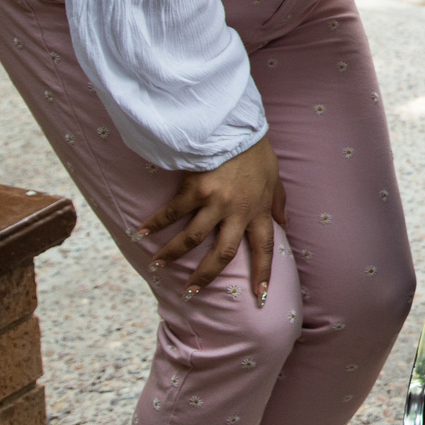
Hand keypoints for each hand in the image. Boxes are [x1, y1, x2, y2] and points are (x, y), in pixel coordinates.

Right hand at [135, 138, 286, 303]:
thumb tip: (284, 222)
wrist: (236, 127)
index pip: (265, 248)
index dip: (263, 273)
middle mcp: (238, 211)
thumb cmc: (256, 152)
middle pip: (223, 255)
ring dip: (173, 254)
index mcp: (259, 211)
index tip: (260, 298)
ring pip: (192, 239)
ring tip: (157, 264)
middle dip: (206, 276)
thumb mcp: (274, 178)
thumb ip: (277, 203)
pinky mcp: (194, 189)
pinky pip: (172, 213)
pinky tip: (140, 234)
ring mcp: (215, 202)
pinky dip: (154, 224)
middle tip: (191, 292)